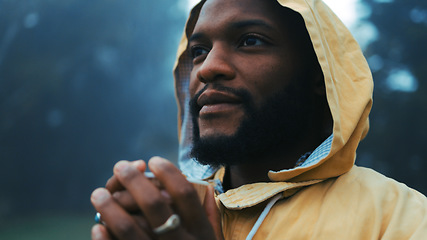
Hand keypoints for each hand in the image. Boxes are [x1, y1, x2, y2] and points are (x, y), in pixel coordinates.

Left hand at [90, 157, 222, 239]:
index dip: (167, 173)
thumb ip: (210, 219)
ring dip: (110, 207)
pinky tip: (97, 226)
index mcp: (201, 234)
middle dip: (134, 180)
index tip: (152, 160)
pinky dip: (105, 239)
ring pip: (130, 229)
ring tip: (98, 193)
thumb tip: (204, 188)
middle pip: (154, 204)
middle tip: (120, 166)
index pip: (184, 194)